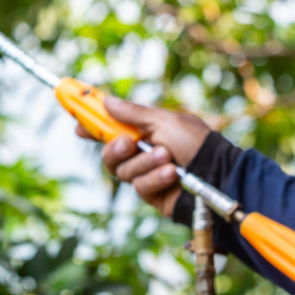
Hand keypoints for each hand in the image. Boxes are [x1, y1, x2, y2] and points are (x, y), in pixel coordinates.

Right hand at [81, 95, 210, 216]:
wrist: (218, 173)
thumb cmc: (196, 143)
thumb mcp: (165, 121)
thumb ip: (134, 114)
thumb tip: (107, 101)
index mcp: (145, 130)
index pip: (111, 126)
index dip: (92, 124)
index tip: (77, 122)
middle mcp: (142, 152)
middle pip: (109, 153)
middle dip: (115, 148)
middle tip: (129, 142)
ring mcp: (146, 173)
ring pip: (123, 171)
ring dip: (145, 163)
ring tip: (168, 158)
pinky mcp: (152, 193)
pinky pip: (139, 186)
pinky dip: (155, 178)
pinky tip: (171, 174)